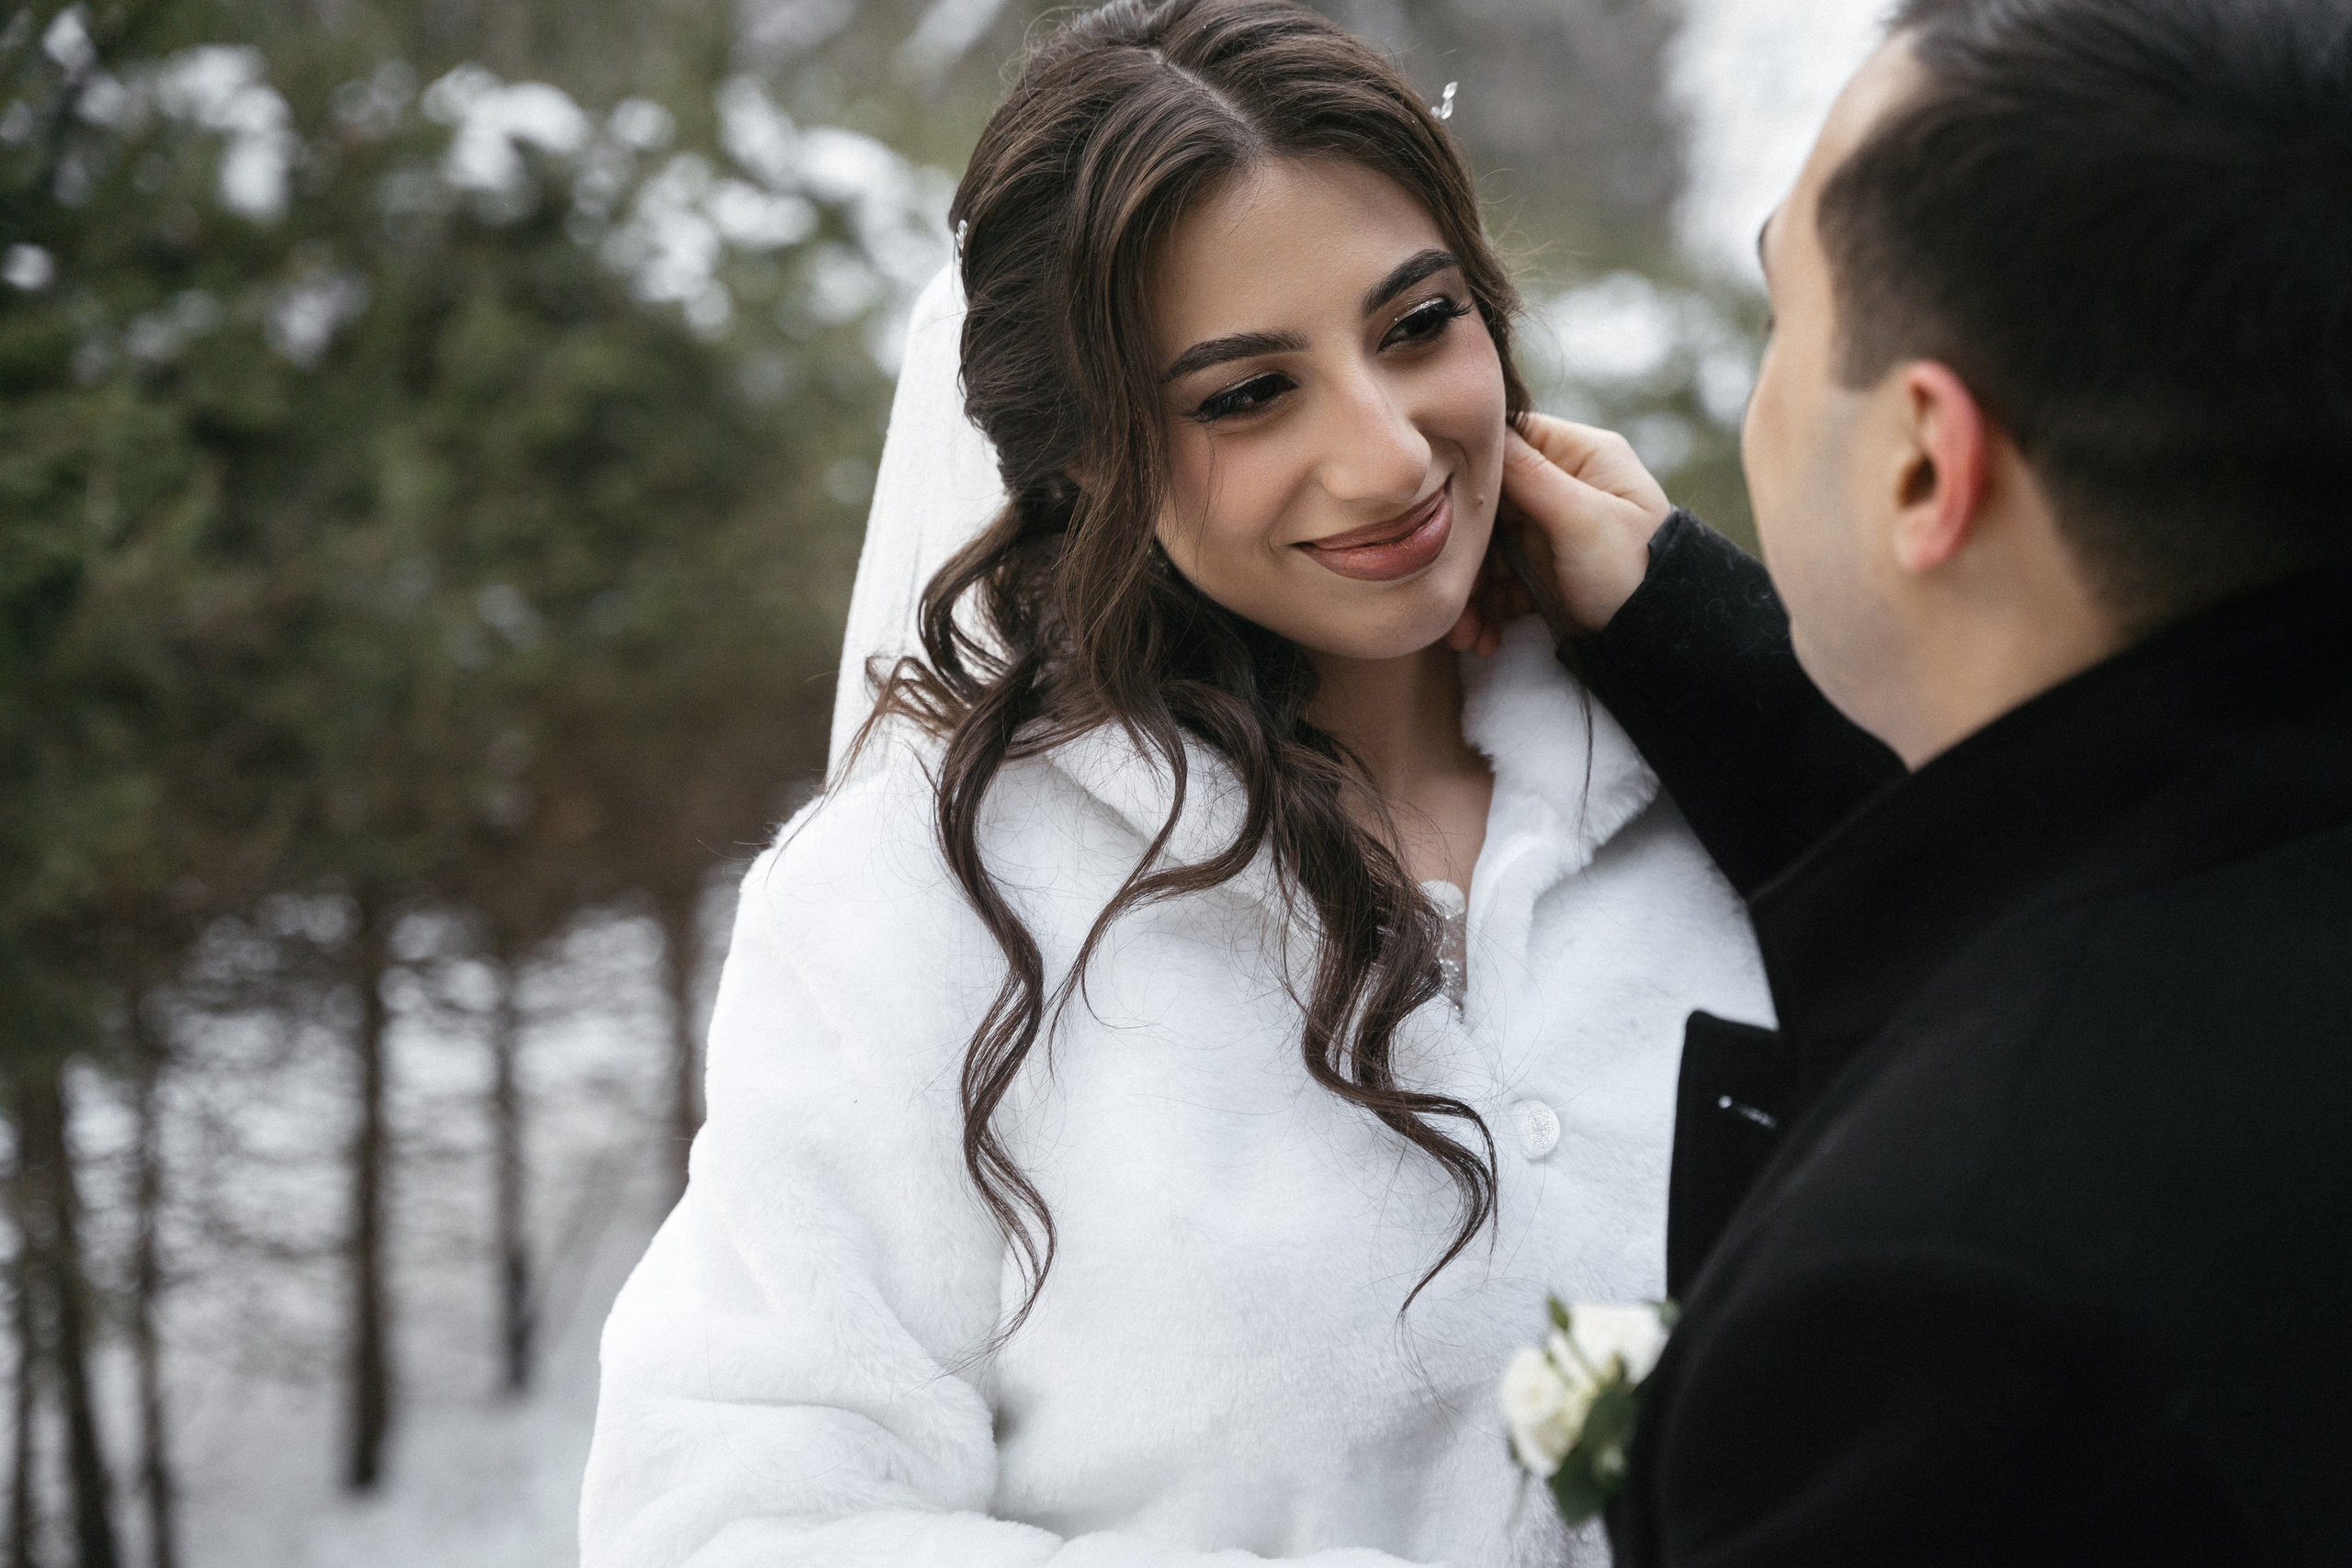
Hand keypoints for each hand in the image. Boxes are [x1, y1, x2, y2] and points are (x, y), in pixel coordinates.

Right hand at [1447, 414, 1672, 653]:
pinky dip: (1487, 611)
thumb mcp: (1583, 519)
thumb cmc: (1636, 571)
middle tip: (1449, 591)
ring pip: (1488, 548)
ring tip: (1466, 636)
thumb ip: (1529, 474)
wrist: (1665, 641)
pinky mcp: (1544, 569)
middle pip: (1489, 503)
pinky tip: (1483, 638)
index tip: (1442, 503)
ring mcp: (1551, 529)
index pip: (1511, 438)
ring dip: (1472, 592)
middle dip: (1466, 552)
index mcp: (1581, 455)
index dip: (1472, 468)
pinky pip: (1501, 582)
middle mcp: (1563, 486)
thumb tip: (1481, 427)